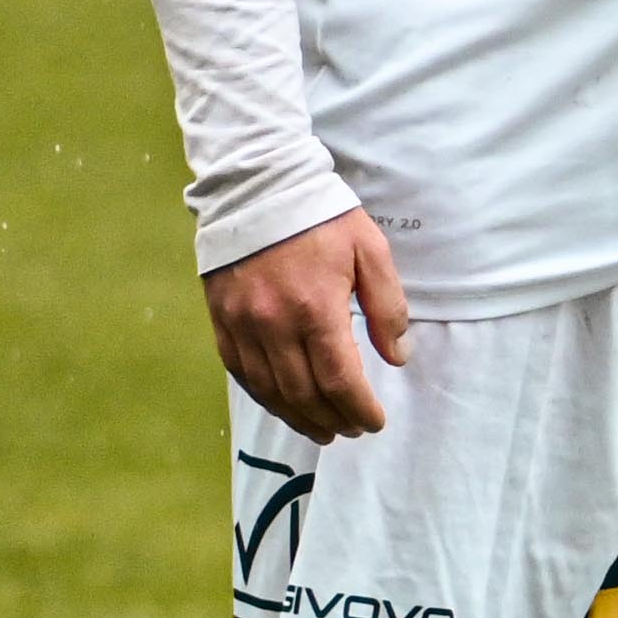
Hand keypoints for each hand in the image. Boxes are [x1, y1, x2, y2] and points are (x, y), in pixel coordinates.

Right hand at [206, 208, 410, 441]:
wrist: (257, 188)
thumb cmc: (323, 218)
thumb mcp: (371, 252)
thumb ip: (388, 308)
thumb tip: (397, 357)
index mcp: (315, 308)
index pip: (339, 379)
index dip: (359, 408)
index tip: (374, 421)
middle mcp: (273, 323)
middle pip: (303, 392)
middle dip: (333, 418)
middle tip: (353, 429)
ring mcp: (241, 323)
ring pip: (269, 389)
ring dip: (298, 417)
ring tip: (323, 430)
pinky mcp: (220, 318)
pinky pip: (240, 371)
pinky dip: (264, 396)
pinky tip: (283, 405)